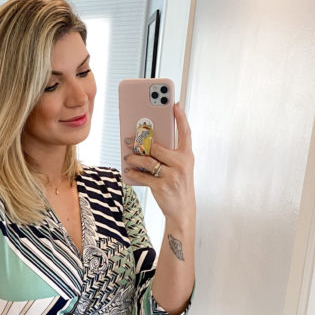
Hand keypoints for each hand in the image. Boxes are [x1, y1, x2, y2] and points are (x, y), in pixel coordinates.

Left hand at [123, 102, 194, 225]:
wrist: (182, 210)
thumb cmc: (178, 186)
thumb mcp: (180, 168)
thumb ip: (168, 155)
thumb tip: (147, 143)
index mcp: (187, 156)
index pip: (185, 133)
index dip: (181, 117)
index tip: (175, 104)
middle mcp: (182, 164)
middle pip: (158, 147)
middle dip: (141, 143)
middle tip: (129, 139)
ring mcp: (172, 175)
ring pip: (148, 160)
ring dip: (134, 158)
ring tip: (127, 156)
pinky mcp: (162, 186)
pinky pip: (143, 175)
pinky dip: (133, 172)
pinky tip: (128, 170)